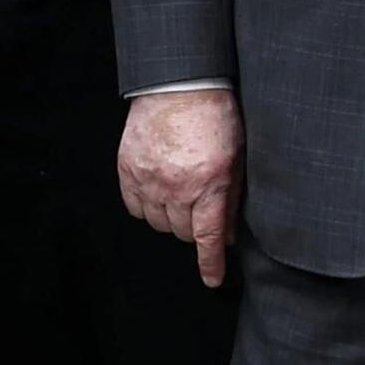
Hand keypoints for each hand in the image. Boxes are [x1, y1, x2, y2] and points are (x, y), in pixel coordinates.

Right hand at [119, 88, 243, 287]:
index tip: (212, 280)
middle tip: (200, 208)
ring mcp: (149, 180)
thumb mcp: (236, 157)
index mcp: (209, 184)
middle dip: (194, 228)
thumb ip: (232, 198)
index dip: (211, 263)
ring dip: (170, 218)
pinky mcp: (128, 170)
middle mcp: (177, 187)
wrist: (179, 84)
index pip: (209, 237)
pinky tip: (157, 191)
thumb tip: (227, 234)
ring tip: (179, 195)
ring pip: (157, 222)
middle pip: (182, 233)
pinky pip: (135, 207)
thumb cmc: (215, 115)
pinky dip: (146, 206)